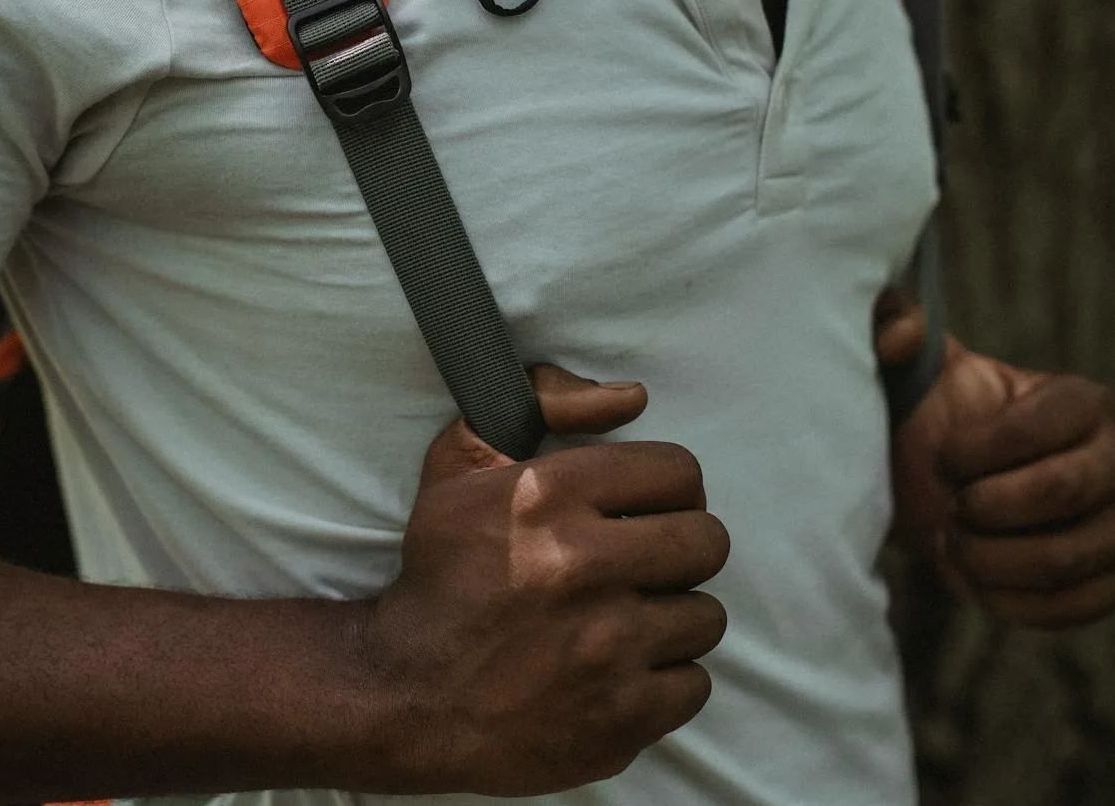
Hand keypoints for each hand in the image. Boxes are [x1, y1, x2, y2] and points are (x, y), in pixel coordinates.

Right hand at [360, 367, 729, 795]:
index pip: (680, 472)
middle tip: (641, 567)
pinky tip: (620, 673)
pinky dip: (663, 681)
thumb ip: (545, 406)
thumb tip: (630, 398)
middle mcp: (583, 567)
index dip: (666, 489)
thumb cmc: (441, 577)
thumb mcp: (462, 467)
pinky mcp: (620, 718)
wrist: (406, 699)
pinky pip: (694, 684)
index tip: (643, 511)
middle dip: (678, 550)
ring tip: (626, 623)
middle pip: (708, 541)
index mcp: (549, 497)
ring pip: (705, 616)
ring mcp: (607, 649)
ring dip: (671, 619)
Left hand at [888, 327, 1114, 629]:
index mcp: (1082, 402)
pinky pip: (1074, 607)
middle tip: (949, 508)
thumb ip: (892, 331)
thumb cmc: (931, 425)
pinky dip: (1009, 602)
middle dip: (984, 507)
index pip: (1039, 427)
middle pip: (1063, 491)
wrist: (943, 496)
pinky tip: (974, 579)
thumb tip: (899, 333)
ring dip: (988, 559)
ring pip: (1063, 558)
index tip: (941, 458)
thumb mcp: (910, 374)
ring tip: (953, 543)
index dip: (976, 451)